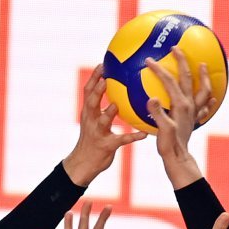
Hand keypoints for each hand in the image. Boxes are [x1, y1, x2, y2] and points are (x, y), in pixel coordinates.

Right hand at [63, 66, 148, 186]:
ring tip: (116, 105)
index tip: (102, 64)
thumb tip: (116, 90)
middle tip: (104, 80)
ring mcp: (98, 134)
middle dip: (97, 92)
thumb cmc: (92, 139)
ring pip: (103, 121)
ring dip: (109, 113)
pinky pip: (122, 140)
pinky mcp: (107, 146)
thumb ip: (101, 107)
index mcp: (88, 112)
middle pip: (91, 103)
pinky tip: (145, 133)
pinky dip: (133, 136)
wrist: (84, 164)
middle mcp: (90, 121)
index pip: (88, 92)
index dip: (93, 78)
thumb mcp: (93, 121)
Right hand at [144, 48, 216, 186]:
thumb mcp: (160, 129)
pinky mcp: (195, 119)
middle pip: (187, 77)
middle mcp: (189, 105)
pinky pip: (204, 105)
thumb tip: (151, 98)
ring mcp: (194, 111)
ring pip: (202, 89)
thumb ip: (156, 113)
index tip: (149, 60)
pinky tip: (210, 96)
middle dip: (181, 61)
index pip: (168, 81)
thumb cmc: (168, 146)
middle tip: (176, 48)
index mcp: (180, 105)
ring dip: (202, 76)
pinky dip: (208, 98)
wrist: (179, 158)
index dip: (158, 69)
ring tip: (202, 65)